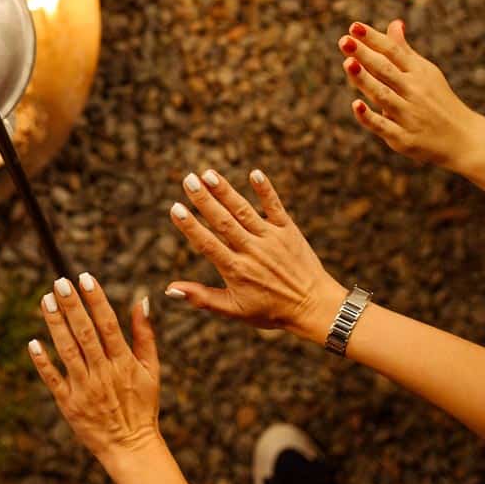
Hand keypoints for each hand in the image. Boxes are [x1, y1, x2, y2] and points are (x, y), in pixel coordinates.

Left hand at [28, 273, 161, 465]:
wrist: (131, 446)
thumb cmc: (142, 405)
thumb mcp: (152, 369)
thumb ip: (145, 334)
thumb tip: (142, 300)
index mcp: (124, 362)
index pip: (108, 325)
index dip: (96, 300)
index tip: (85, 278)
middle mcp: (104, 373)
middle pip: (85, 334)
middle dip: (72, 306)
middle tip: (60, 282)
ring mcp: (85, 389)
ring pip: (68, 352)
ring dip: (56, 325)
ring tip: (46, 300)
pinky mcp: (69, 404)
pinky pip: (53, 380)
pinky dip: (43, 362)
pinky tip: (33, 342)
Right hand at [165, 170, 345, 344]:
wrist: (315, 307)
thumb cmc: (271, 311)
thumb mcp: (234, 310)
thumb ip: (201, 298)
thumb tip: (169, 290)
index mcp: (236, 270)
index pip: (208, 244)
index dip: (191, 226)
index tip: (175, 208)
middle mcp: (253, 251)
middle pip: (224, 221)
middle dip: (204, 200)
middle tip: (188, 180)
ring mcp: (271, 238)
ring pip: (244, 210)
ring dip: (226, 191)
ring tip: (208, 174)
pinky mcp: (288, 230)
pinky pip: (275, 206)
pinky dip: (265, 190)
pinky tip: (254, 173)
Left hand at [338, 19, 484, 168]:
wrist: (464, 139)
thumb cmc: (438, 101)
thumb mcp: (426, 74)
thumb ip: (404, 51)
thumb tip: (394, 23)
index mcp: (419, 73)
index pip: (394, 52)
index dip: (374, 39)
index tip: (354, 26)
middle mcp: (414, 92)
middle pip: (386, 70)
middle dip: (365, 55)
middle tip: (344, 40)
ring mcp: (409, 115)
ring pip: (383, 95)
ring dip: (365, 80)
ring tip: (348, 63)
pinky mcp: (403, 138)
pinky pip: (383, 126)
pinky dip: (369, 117)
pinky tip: (356, 104)